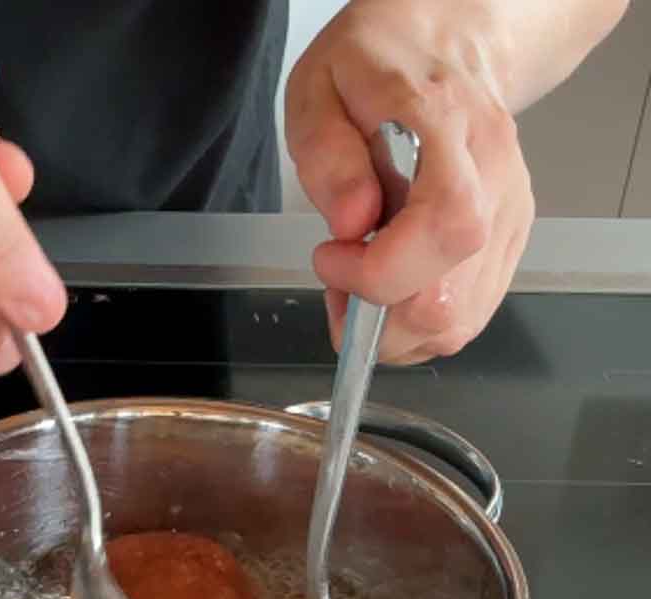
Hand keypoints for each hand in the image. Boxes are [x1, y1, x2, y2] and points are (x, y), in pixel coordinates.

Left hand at [284, 0, 534, 363]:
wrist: (442, 41)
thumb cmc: (378, 63)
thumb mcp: (319, 90)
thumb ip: (327, 156)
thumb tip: (351, 224)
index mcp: (449, 126)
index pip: (443, 226)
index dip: (376, 270)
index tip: (331, 255)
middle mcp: (494, 175)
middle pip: (449, 299)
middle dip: (374, 317)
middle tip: (340, 278)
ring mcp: (508, 213)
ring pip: (458, 321)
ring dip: (393, 328)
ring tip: (362, 280)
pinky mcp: (507, 240)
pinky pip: (464, 315)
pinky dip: (416, 322)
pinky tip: (391, 283)